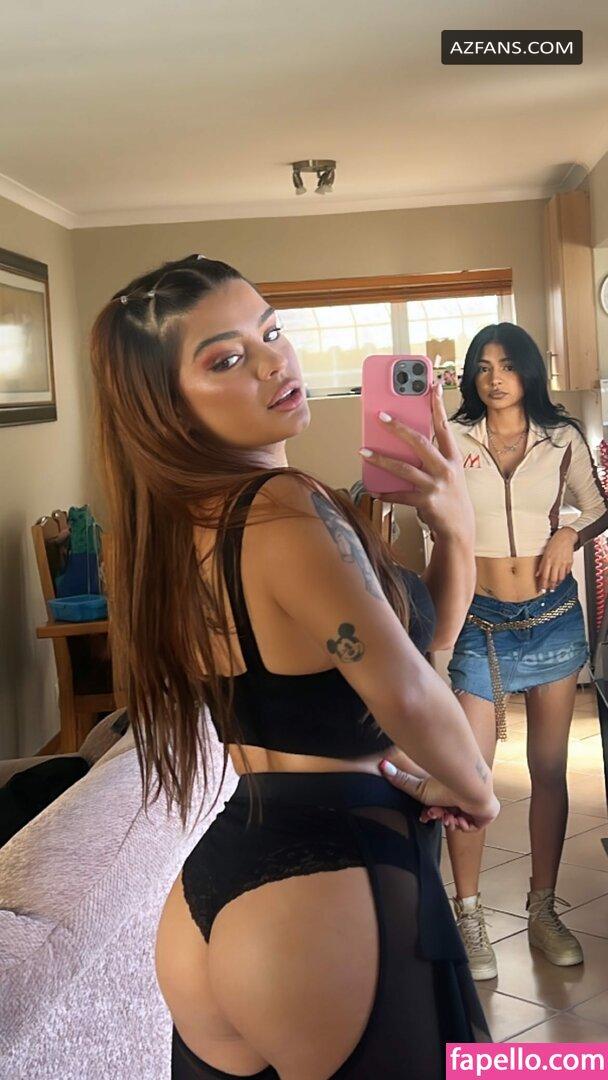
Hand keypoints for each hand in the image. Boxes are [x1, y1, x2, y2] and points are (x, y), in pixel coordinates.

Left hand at [359, 382, 473, 543]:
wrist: (460, 528)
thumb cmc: (449, 495)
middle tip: (380, 416)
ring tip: (363, 451)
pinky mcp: (426, 503)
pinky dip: (385, 492)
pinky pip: (400, 495)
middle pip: (420, 443)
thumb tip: (404, 440)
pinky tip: (373, 488)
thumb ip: (430, 456)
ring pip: (404, 469)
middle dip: (399, 428)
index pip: (444, 426)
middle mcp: (446, 469)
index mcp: (452, 457)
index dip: (437, 405)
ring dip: (381, 459)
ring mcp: (436, 486)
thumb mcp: (448, 471)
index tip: (432, 386)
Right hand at [379, 759, 499, 831]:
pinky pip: (473, 827)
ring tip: (449, 816)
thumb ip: (400, 779)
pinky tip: (460, 818)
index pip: (439, 806)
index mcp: (449, 789)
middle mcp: (462, 795)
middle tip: (437, 815)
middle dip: (441, 817)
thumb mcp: (419, 788)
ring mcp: (476, 803)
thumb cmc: (445, 784)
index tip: (425, 816)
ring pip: (459, 821)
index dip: (431, 814)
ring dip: (451, 821)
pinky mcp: (487, 812)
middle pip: (448, 814)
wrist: (469, 787)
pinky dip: (464, 826)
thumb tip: (380, 764)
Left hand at [536, 527, 576, 591]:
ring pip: (560, 577)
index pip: (544, 576)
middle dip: (551, 586)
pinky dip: (564, 576)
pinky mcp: (570, 562)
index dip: (542, 585)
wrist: (565, 536)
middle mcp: (555, 562)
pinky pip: (566, 572)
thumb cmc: (554, 543)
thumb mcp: (544, 553)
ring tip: (555, 586)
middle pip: (553, 578)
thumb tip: (537, 574)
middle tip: (549, 591)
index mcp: (548, 560)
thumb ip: (541, 565)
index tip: (541, 590)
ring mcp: (563, 563)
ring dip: (557, 583)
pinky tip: (561, 577)